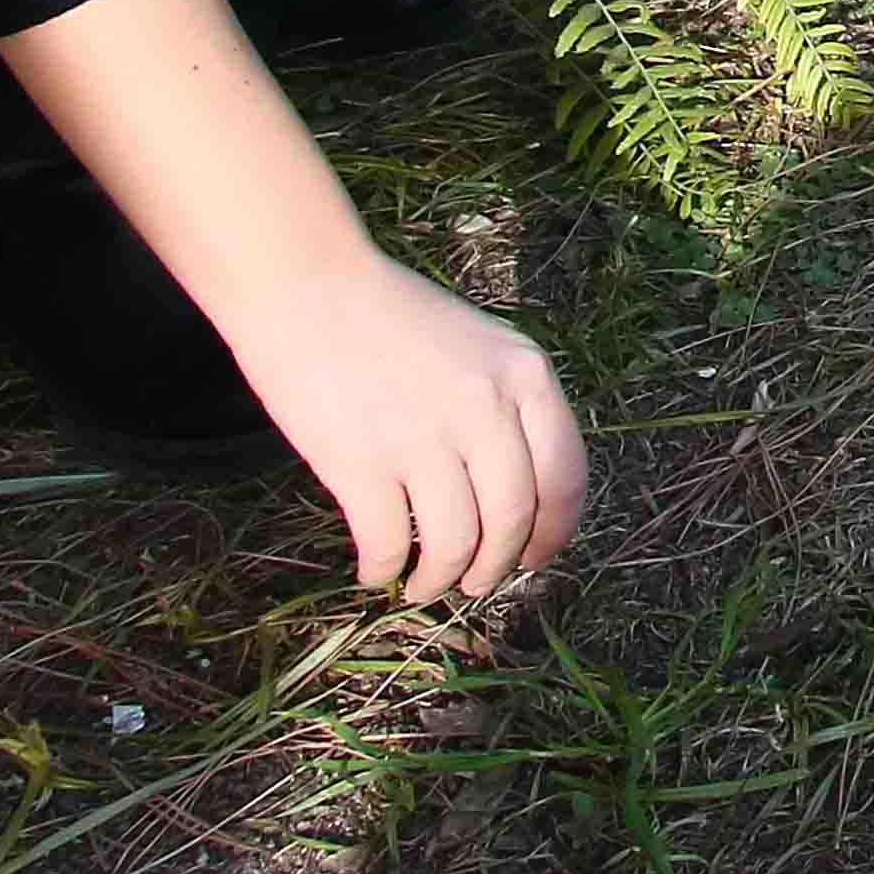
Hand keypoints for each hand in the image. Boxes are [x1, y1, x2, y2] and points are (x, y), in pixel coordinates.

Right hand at [221, 246, 588, 602]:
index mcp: (525, 376)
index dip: (554, 532)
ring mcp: (424, 439)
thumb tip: (519, 488)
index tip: (536, 558)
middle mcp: (486, 409)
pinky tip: (375, 572)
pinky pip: (387, 543)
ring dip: (441, 579)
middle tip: (478, 584)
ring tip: (424, 586)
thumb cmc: (391, 313)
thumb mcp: (480, 344)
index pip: (564, 476)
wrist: (308, 286)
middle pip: (512, 520)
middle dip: (497, 567)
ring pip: (454, 543)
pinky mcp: (361, 464)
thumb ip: (507, 404)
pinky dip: (383, 570)